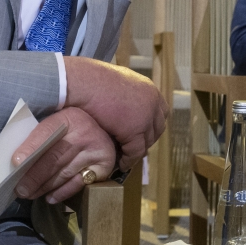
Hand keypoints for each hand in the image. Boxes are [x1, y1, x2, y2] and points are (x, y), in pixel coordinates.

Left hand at [12, 107, 115, 203]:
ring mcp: (96, 150)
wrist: (103, 131)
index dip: (30, 147)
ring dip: (44, 187)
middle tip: (19, 190)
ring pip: (64, 172)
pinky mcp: (104, 166)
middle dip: (34, 176)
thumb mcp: (58, 123)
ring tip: (30, 194)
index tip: (16, 163)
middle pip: (54, 157)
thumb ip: (41, 136)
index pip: (46, 132)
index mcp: (68, 117)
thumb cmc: (72, 129)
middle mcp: (84, 132)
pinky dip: (62, 192)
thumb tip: (17, 160)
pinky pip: (79, 183)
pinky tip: (50, 197)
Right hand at [62, 57, 165, 171]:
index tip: (142, 134)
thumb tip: (125, 106)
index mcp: (149, 89)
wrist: (84, 82)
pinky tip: (121, 164)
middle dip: (147, 139)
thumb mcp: (118, 84)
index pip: (161, 112)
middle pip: (158, 128)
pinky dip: (129, 159)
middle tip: (134, 148)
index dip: (152, 125)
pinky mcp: (135, 130)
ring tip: (126, 158)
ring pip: (147, 142)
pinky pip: (136, 151)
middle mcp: (152, 102)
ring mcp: (146, 116)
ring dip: (138, 152)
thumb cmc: (93, 80)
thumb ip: (126, 95)